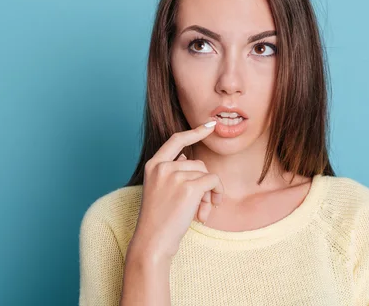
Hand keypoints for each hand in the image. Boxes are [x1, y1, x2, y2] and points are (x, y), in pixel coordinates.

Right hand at [129, 120, 223, 261]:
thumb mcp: (160, 190)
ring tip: (201, 213)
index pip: (176, 140)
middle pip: (197, 164)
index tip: (209, 126)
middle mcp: (163, 166)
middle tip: (202, 206)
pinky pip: (213, 182)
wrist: (152, 241)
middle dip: (204, 184)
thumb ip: (172, 171)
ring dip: (209, 194)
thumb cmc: (158, 220)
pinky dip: (216, 194)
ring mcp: (175, 175)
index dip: (194, 132)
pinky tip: (207, 211)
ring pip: (206, 174)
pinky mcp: (189, 187)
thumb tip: (188, 157)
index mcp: (153, 165)